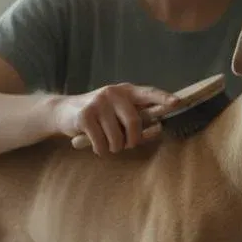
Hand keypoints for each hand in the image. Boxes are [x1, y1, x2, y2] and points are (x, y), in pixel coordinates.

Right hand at [56, 83, 177, 154]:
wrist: (63, 112)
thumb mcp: (118, 115)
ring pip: (117, 137)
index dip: (162, 98)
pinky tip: (95, 144)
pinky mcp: (85, 115)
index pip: (148, 93)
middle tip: (125, 144)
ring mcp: (98, 102)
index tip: (177, 103)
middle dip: (132, 140)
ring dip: (114, 147)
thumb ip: (138, 122)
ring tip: (106, 142)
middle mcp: (113, 93)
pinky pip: (101, 143)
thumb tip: (158, 128)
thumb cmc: (99, 118)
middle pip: (134, 122)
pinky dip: (100, 150)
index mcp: (126, 91)